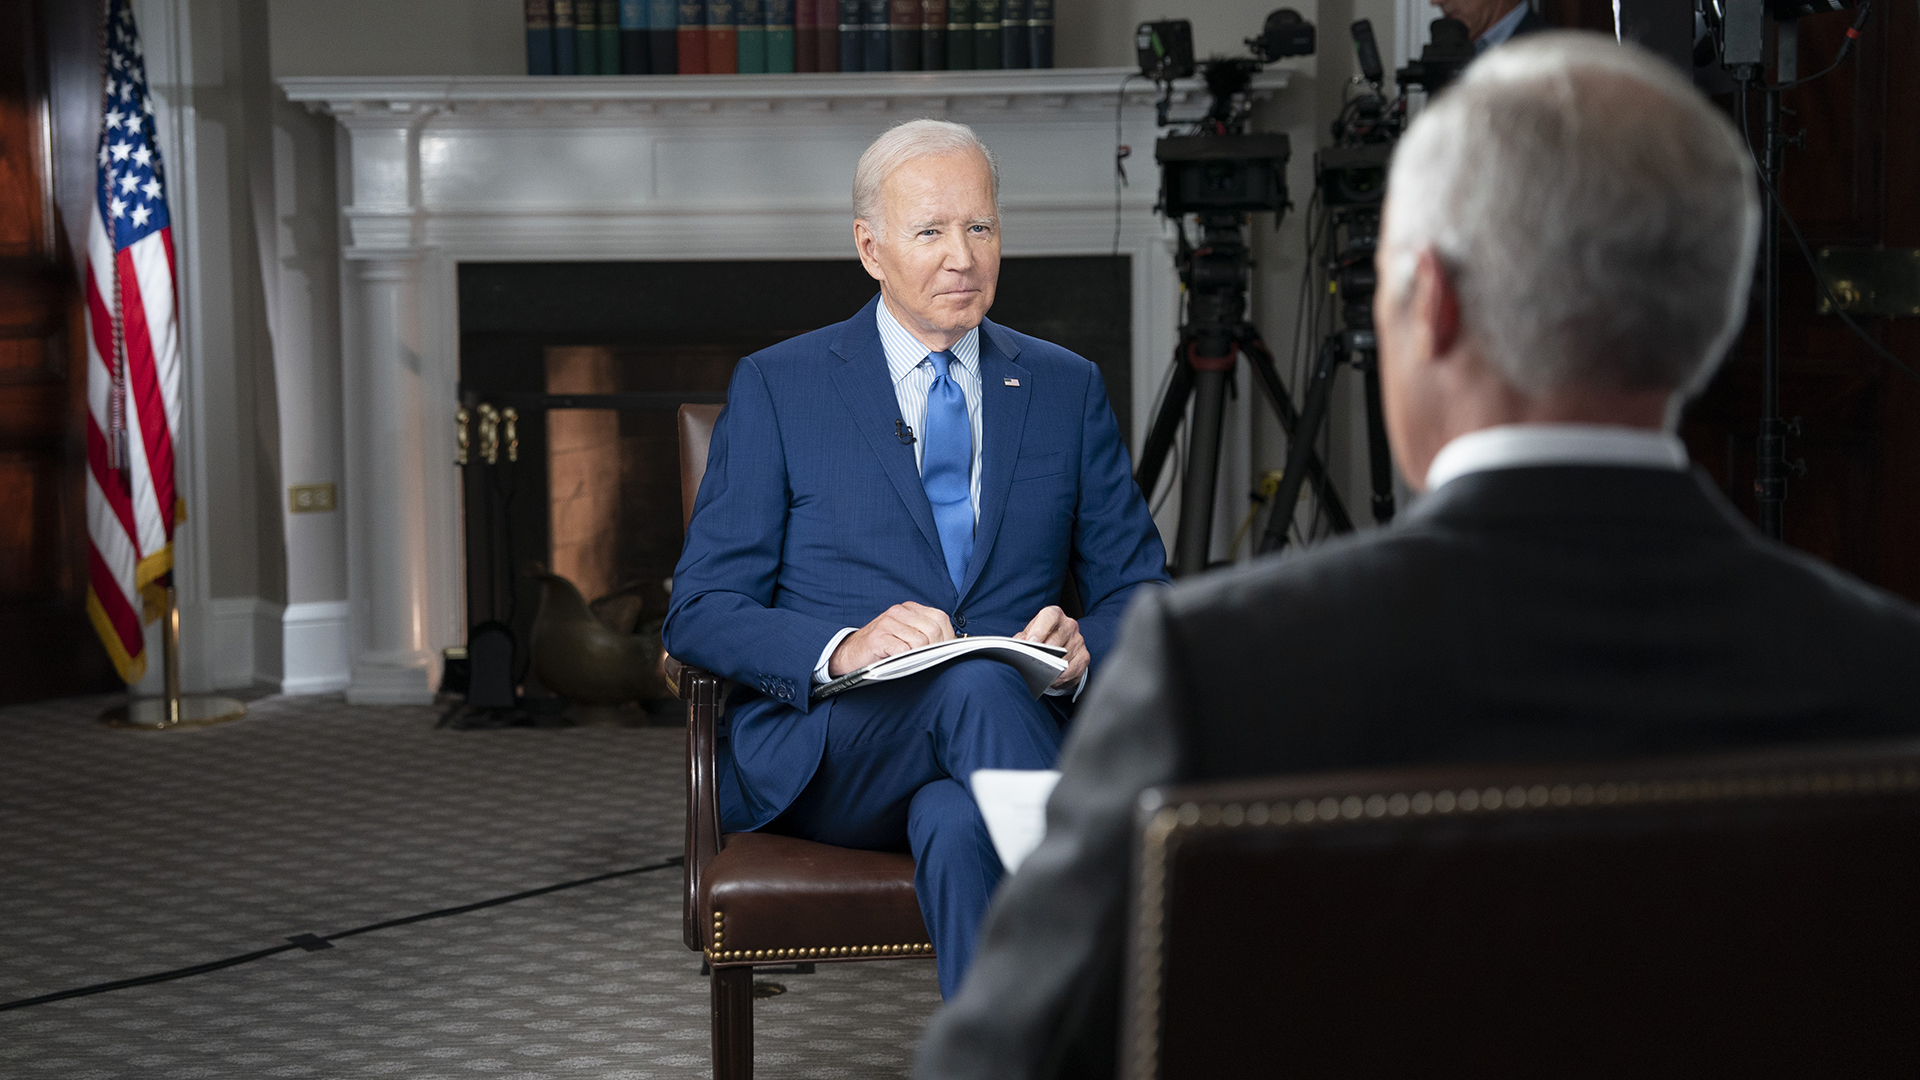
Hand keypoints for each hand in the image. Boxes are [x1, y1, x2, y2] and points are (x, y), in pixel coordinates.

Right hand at [829, 602, 956, 676]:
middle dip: (936, 650)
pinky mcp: (878, 637)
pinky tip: (898, 662)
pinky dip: (905, 660)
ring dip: (919, 657)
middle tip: (928, 661)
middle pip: (933, 630)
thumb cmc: (882, 648)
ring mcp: (888, 622)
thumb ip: (927, 635)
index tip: (944, 652)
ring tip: (910, 661)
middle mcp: (899, 611)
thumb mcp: (907, 636)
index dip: (947, 638)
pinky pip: (903, 650)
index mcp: (910, 609)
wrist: (850, 654)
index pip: (941, 618)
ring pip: (921, 641)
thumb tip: (952, 646)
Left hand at [1017, 605, 1087, 689]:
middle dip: (1043, 654)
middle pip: (1057, 639)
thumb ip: (1021, 639)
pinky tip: (1052, 681)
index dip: (1039, 630)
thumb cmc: (1040, 639)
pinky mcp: (1084, 656)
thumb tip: (1017, 646)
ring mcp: (1078, 641)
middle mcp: (1069, 625)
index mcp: (1054, 615)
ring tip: (1040, 676)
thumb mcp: (1027, 635)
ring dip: (1052, 669)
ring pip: (1064, 657)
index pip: (1049, 617)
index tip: (1031, 642)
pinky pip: (1073, 670)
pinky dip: (1062, 678)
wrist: (1058, 647)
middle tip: (1032, 665)